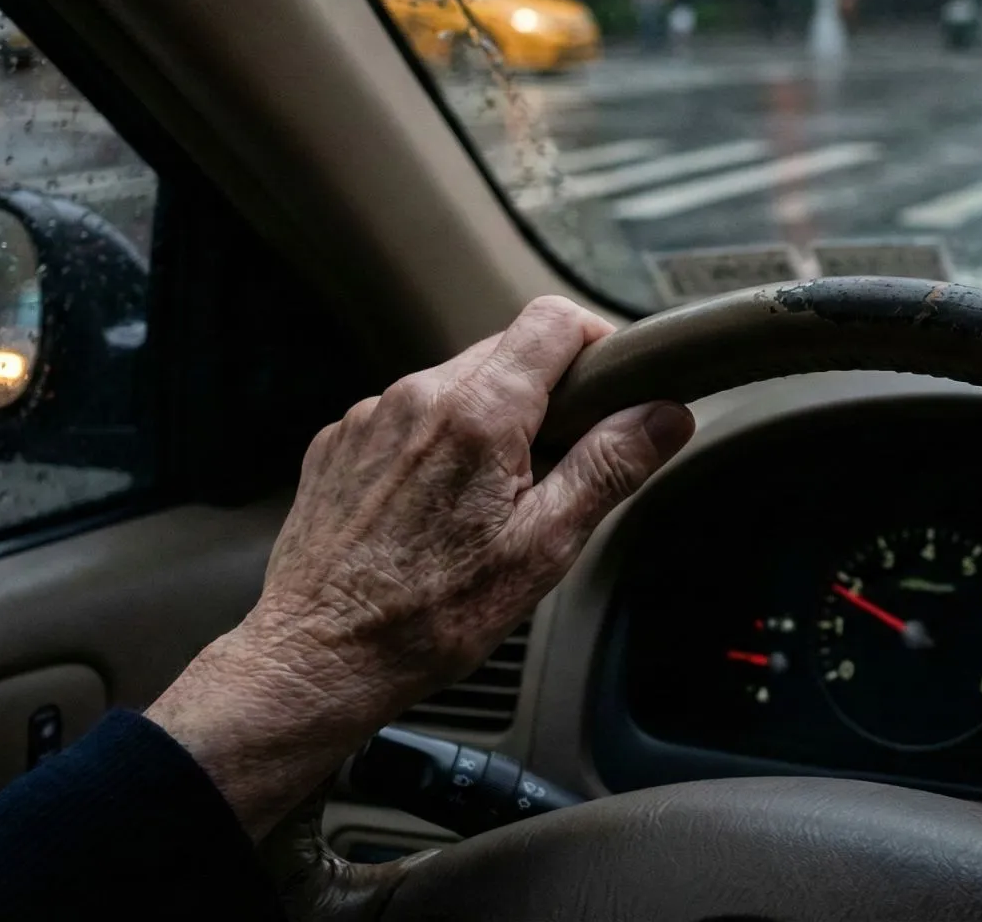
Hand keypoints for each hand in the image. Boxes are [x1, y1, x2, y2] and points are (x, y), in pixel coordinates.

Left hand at [147, 296, 692, 838]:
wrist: (317, 659)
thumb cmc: (428, 616)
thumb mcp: (544, 547)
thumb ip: (609, 466)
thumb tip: (664, 414)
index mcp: (478, 414)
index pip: (552, 322)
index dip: (596, 342)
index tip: (611, 386)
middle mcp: (417, 397)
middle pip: (506, 350)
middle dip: (545, 393)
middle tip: (558, 463)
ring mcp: (370, 417)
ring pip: (455, 384)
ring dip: (488, 420)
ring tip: (491, 500)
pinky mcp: (339, 443)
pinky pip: (407, 416)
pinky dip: (435, 444)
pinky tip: (435, 509)